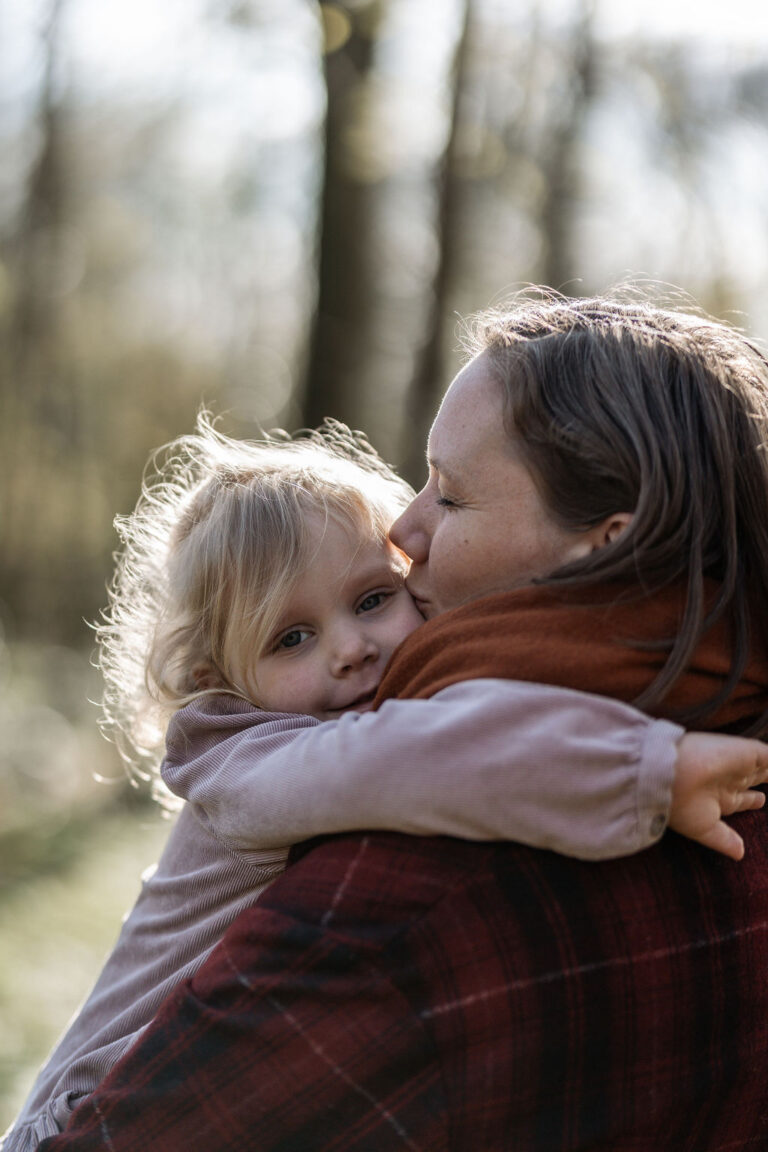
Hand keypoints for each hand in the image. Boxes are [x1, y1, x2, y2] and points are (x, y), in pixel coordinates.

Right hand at [670, 732, 767, 859]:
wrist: (670, 773)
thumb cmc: (679, 804)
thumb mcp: (703, 828)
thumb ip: (724, 839)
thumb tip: (740, 855)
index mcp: (717, 796)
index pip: (740, 798)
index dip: (752, 800)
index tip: (761, 800)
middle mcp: (727, 779)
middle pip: (751, 779)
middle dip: (763, 779)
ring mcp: (737, 764)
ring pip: (763, 766)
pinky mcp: (746, 752)